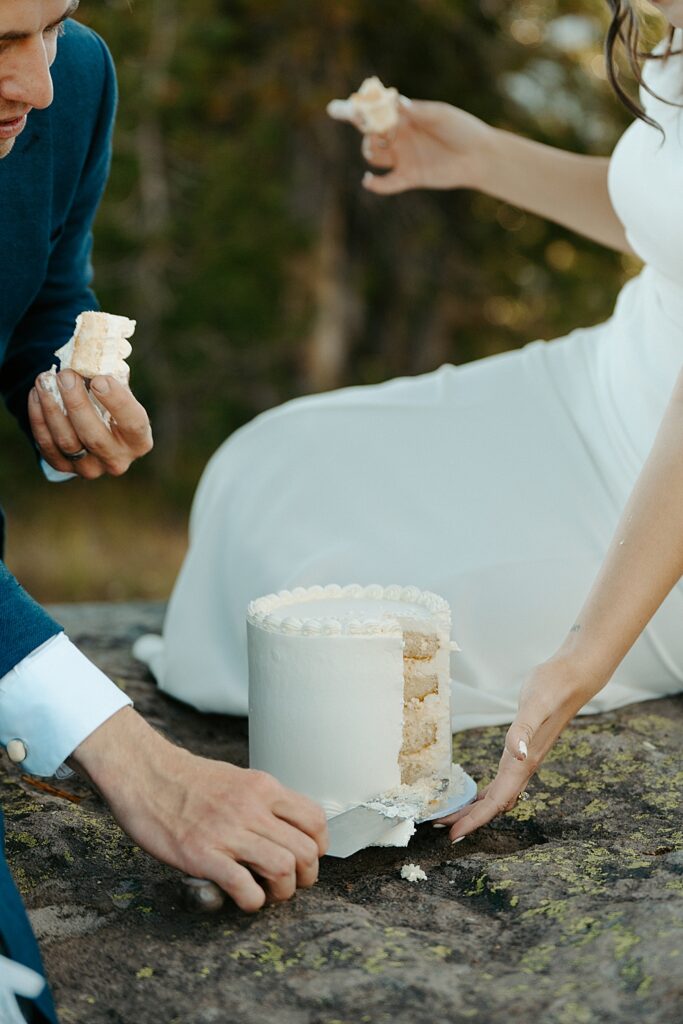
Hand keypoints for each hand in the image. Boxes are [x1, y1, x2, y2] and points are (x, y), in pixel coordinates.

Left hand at [29, 369, 152, 477]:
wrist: (95, 432)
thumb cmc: (112, 406)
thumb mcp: (120, 393)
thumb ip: (113, 378)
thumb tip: (94, 355)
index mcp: (139, 441)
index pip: (133, 424)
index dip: (117, 402)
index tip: (98, 379)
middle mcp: (118, 460)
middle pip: (94, 436)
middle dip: (76, 403)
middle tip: (65, 375)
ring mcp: (91, 468)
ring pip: (67, 441)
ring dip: (52, 408)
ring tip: (45, 381)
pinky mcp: (65, 468)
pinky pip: (48, 446)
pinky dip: (39, 419)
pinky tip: (37, 395)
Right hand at [72, 708, 327, 912]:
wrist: (145, 773)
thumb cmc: (188, 779)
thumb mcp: (237, 779)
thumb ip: (263, 801)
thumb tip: (285, 827)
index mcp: (263, 788)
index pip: (315, 819)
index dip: (319, 846)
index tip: (308, 856)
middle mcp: (252, 808)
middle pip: (306, 850)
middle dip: (306, 875)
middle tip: (291, 882)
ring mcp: (228, 832)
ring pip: (283, 869)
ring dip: (283, 891)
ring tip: (269, 893)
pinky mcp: (203, 855)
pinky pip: (245, 887)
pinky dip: (252, 901)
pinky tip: (244, 898)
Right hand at [330, 96, 492, 194]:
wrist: (479, 155)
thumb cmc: (461, 129)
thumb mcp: (439, 115)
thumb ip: (417, 111)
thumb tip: (396, 103)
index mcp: (404, 117)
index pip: (374, 112)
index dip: (353, 111)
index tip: (334, 109)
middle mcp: (399, 137)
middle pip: (368, 133)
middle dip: (363, 129)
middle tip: (369, 124)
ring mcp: (403, 157)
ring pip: (373, 155)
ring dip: (370, 150)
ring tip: (379, 144)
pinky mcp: (409, 177)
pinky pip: (387, 183)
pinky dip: (376, 184)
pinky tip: (369, 180)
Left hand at [436, 659, 594, 839]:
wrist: (572, 678)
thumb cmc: (552, 689)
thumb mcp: (534, 706)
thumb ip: (524, 730)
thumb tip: (516, 753)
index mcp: (522, 762)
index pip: (497, 801)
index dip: (475, 819)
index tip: (455, 835)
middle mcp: (523, 765)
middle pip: (494, 803)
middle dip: (470, 818)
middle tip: (441, 827)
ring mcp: (524, 759)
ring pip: (498, 794)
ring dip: (476, 808)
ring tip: (453, 815)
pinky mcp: (522, 749)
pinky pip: (502, 780)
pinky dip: (486, 793)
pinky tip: (477, 793)